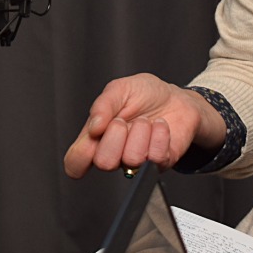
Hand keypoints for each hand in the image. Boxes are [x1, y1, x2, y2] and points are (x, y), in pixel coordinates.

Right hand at [62, 74, 222, 178]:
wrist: (176, 98)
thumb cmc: (145, 94)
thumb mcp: (120, 89)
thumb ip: (102, 105)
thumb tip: (94, 125)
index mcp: (96, 137)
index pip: (75, 162)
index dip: (79, 157)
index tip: (94, 135)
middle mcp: (114, 153)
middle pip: (103, 163)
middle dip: (115, 135)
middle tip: (123, 121)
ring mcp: (136, 161)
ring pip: (131, 159)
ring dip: (140, 131)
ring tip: (144, 121)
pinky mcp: (159, 163)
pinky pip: (156, 157)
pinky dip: (159, 134)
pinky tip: (159, 126)